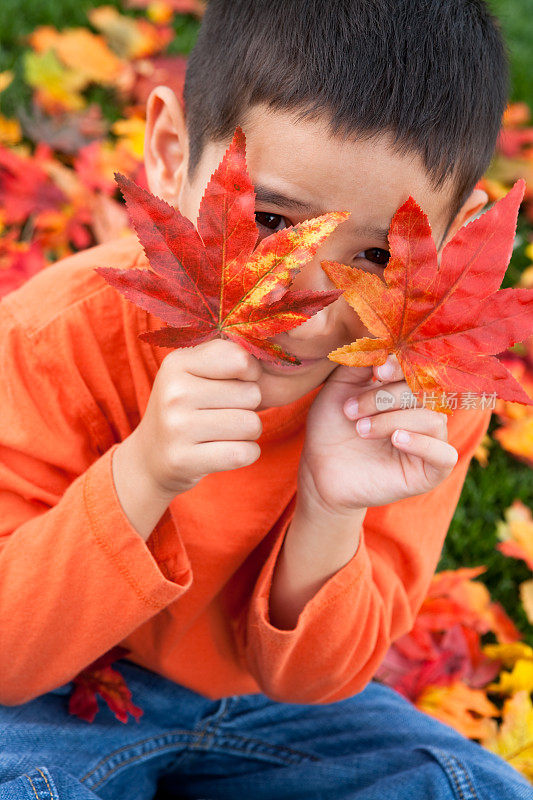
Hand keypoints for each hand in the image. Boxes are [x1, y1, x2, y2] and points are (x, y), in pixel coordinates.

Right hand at [127, 339, 262, 497]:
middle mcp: (174, 393)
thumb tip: (264, 351)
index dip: (250, 373)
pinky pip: (245, 453)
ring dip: (248, 432)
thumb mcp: (193, 372)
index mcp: (178, 363)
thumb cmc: (185, 408)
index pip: (240, 359)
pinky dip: (246, 453)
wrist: (149, 456)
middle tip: (225, 412)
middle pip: (251, 394)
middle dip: (248, 406)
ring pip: (251, 425)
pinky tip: (226, 450)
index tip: (237, 381)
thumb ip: (225, 356)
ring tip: (225, 432)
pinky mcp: (184, 460)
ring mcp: (177, 428)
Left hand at [296, 355, 458, 518]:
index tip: (377, 368)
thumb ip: (361, 363)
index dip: (402, 366)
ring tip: (361, 429)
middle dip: (385, 397)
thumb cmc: (330, 428)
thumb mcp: (340, 388)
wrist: (319, 469)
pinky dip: (422, 443)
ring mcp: (429, 442)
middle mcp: (421, 413)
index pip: (419, 371)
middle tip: (351, 410)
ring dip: (392, 420)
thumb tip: (383, 340)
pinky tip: (395, 439)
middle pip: (424, 393)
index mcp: (405, 392)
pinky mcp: (430, 472)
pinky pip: (445, 455)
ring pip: (432, 419)